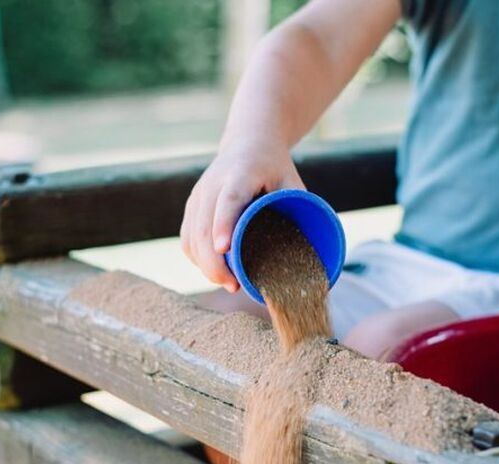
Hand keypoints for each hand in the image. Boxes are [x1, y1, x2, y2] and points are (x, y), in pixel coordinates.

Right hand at [180, 140, 303, 291]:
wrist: (248, 143)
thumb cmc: (275, 168)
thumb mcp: (292, 182)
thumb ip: (299, 212)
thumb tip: (310, 257)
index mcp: (240, 174)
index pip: (228, 201)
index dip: (224, 225)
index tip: (224, 249)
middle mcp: (212, 184)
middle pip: (203, 227)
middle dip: (213, 261)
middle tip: (232, 285)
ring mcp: (198, 196)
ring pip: (192, 236)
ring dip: (205, 265)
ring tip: (227, 283)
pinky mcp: (191, 207)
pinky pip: (187, 238)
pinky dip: (197, 259)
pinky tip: (212, 271)